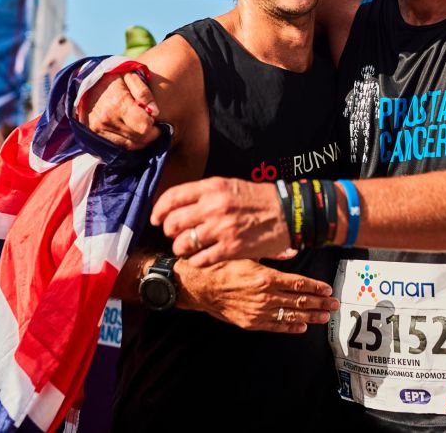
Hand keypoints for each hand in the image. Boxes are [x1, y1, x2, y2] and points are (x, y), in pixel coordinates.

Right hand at [78, 69, 160, 149]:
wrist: (85, 80)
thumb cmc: (112, 77)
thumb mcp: (130, 75)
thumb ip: (144, 92)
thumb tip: (155, 112)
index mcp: (119, 104)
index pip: (144, 128)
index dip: (155, 127)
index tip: (155, 120)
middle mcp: (108, 119)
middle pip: (138, 139)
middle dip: (150, 134)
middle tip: (152, 124)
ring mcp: (99, 128)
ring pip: (129, 145)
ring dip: (140, 140)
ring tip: (142, 127)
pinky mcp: (95, 133)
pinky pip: (117, 145)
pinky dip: (128, 141)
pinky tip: (131, 131)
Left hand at [151, 177, 290, 266]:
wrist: (289, 213)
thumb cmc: (258, 199)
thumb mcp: (229, 185)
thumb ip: (203, 194)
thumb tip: (176, 205)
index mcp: (212, 188)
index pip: (172, 198)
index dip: (158, 211)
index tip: (156, 219)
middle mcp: (214, 207)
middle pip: (172, 223)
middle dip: (168, 232)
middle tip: (175, 235)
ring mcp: (222, 229)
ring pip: (182, 244)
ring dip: (181, 249)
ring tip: (188, 248)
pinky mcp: (231, 249)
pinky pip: (200, 259)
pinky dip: (196, 260)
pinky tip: (202, 257)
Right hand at [177, 259, 338, 332]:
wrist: (198, 286)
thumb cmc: (221, 265)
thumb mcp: (246, 252)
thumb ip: (272, 253)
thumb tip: (293, 249)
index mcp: (266, 278)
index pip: (299, 283)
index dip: (316, 287)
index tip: (328, 289)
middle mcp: (265, 297)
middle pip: (300, 301)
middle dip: (320, 303)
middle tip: (335, 304)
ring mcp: (258, 312)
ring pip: (291, 316)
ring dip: (310, 317)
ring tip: (325, 317)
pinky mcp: (250, 323)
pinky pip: (275, 326)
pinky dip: (290, 327)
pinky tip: (302, 327)